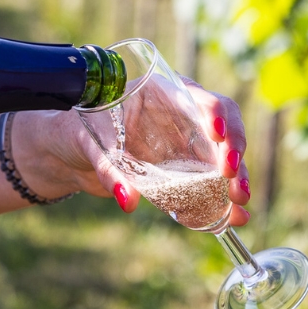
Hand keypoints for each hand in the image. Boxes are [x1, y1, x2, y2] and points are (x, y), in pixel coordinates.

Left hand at [18, 82, 251, 227]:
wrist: (67, 154)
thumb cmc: (77, 131)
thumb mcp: (89, 144)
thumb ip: (107, 169)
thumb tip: (127, 200)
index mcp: (163, 91)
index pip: (200, 97)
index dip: (217, 116)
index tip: (219, 137)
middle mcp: (181, 116)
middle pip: (223, 128)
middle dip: (234, 152)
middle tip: (234, 179)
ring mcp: (184, 144)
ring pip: (221, 158)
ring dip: (235, 180)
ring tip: (240, 203)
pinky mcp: (180, 172)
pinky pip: (207, 184)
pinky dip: (221, 201)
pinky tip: (234, 216)